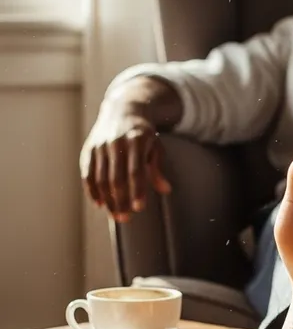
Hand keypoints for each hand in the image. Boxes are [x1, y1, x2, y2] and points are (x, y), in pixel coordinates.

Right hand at [80, 106, 171, 221]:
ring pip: (101, 179)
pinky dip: (92, 191)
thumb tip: (167, 190)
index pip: (136, 171)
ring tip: (116, 215)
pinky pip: (88, 174)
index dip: (137, 190)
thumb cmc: (144, 134)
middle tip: (126, 218)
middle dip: (121, 200)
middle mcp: (116, 142)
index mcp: (136, 140)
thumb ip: (158, 169)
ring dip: (107, 200)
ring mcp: (100, 146)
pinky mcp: (88, 150)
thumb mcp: (156, 147)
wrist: (123, 110)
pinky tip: (100, 204)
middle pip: (116, 178)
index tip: (139, 208)